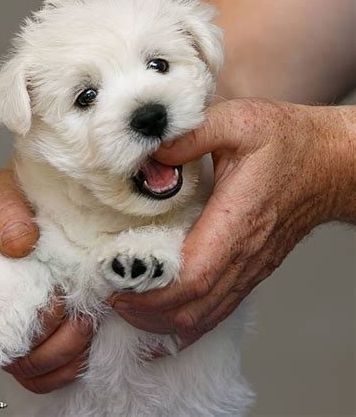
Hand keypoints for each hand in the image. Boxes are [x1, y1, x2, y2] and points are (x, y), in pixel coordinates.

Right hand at [0, 168, 91, 391]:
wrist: (52, 202)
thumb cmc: (17, 197)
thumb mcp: (1, 191)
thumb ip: (3, 211)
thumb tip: (18, 244)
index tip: (21, 307)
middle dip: (34, 337)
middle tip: (61, 305)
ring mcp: (18, 322)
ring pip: (28, 367)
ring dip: (59, 350)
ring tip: (82, 320)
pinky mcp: (46, 333)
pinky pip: (51, 372)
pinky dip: (70, 363)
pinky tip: (86, 336)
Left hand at [110, 98, 353, 351]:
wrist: (330, 164)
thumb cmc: (287, 142)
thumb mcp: (238, 120)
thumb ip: (190, 135)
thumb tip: (149, 157)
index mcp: (237, 220)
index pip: (194, 276)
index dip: (154, 293)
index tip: (119, 289)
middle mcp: (244, 253)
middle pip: (194, 307)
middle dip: (149, 314)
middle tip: (113, 301)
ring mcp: (250, 266)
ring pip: (206, 315)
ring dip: (165, 322)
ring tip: (130, 310)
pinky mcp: (251, 268)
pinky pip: (219, 308)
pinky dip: (188, 320)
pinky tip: (166, 317)